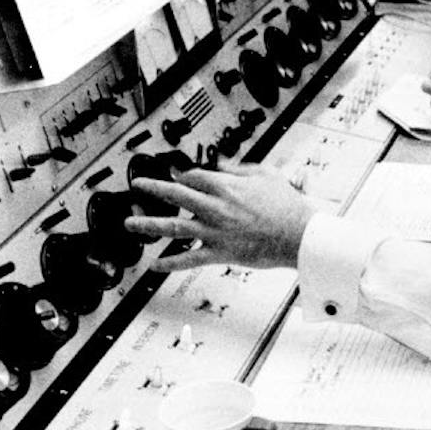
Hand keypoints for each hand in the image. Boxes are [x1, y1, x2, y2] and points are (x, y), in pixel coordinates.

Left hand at [125, 160, 316, 271]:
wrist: (299, 235)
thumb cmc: (289, 207)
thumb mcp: (267, 175)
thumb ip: (242, 168)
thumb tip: (223, 164)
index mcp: (226, 186)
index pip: (195, 176)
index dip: (184, 175)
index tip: (179, 176)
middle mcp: (215, 207)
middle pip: (175, 194)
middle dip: (153, 188)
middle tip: (140, 186)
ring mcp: (214, 231)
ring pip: (173, 226)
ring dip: (148, 224)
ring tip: (131, 223)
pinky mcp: (219, 252)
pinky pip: (188, 259)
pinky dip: (170, 263)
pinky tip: (154, 265)